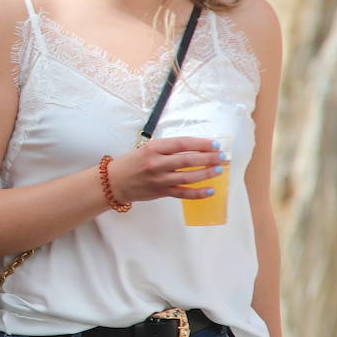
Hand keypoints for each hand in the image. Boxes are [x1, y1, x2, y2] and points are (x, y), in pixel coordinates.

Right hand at [105, 137, 227, 203]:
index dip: (201, 144)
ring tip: (219, 170)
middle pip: (187, 160)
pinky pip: (183, 193)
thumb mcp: (147, 149)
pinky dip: (198, 193)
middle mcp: (156, 163)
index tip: (215, 143)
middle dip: (208, 158)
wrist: (114, 182)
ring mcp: (159, 179)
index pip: (182, 144)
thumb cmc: (132, 163)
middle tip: (222, 156)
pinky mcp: (161, 192)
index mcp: (153, 148)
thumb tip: (195, 148)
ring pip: (187, 177)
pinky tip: (210, 190)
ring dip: (206, 173)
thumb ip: (168, 148)